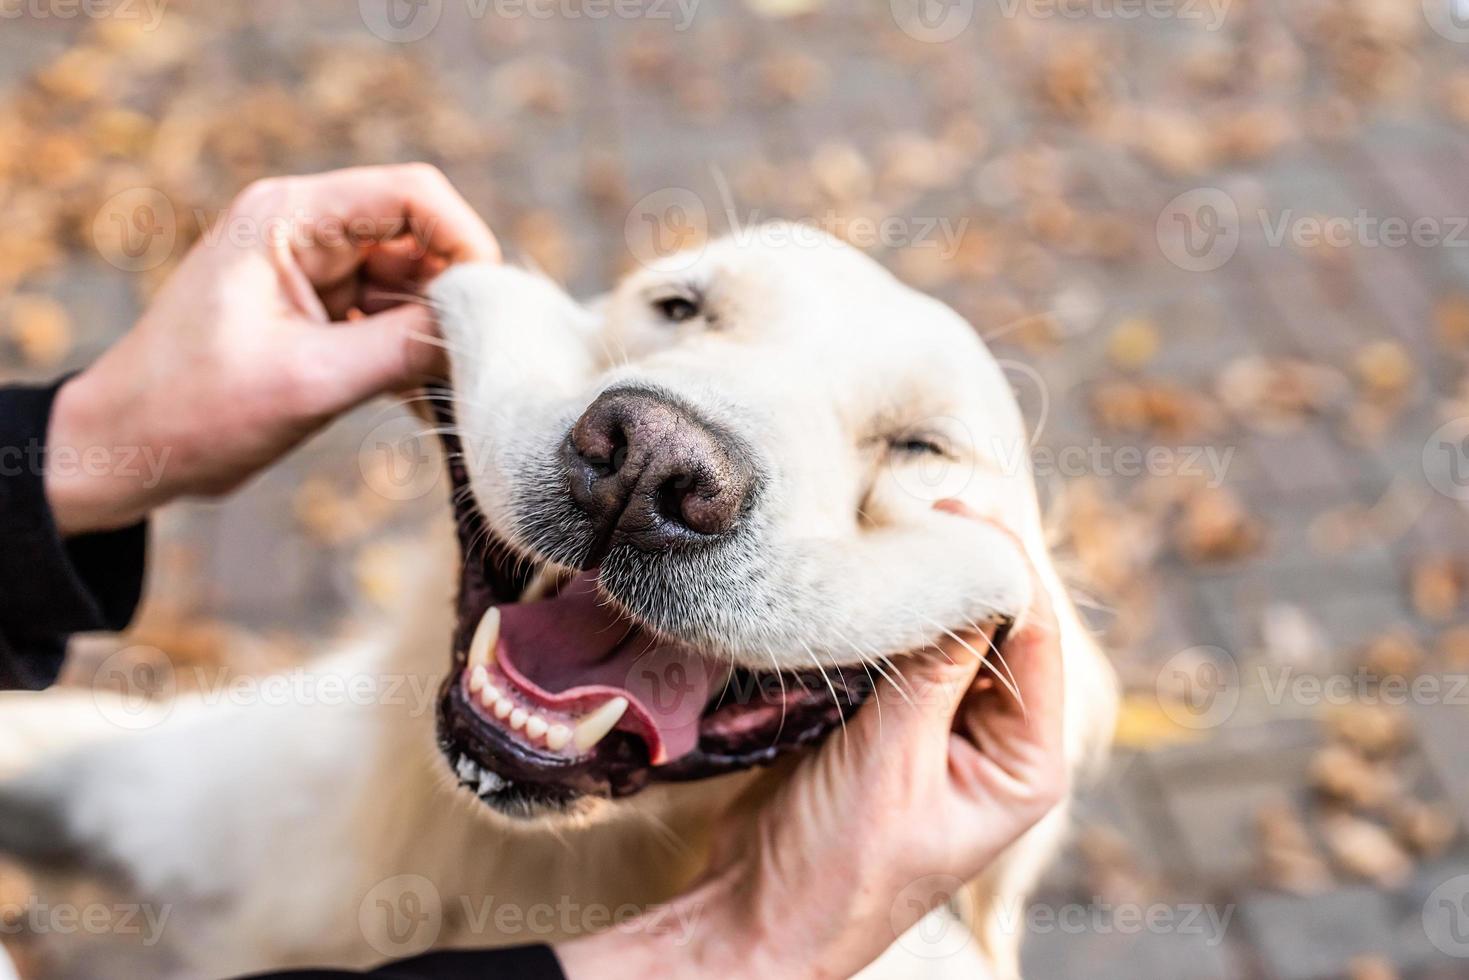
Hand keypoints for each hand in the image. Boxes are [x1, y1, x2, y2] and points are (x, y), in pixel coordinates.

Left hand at [45, 164, 497, 535]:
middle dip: (453, 298)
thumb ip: (402, 349)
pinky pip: (388, 317)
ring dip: (433, 335)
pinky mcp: (316, 310)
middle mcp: (305, 229)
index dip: (465, 241)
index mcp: (289, 216)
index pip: (412, 195)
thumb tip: (482, 331)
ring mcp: (311, 269)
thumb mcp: (310, 382)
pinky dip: (409, 354)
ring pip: (412, 283)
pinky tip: (418, 403)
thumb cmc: (193, 411)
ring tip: (443, 393)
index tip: (491, 308)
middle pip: (420, 238)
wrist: (125, 449)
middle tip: (472, 362)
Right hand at [557, 506, 1066, 978]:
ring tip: (896, 527)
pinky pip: (901, 649)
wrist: (758, 916)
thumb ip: (933, 666)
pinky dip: (886, 613)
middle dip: (966, 569)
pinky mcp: (888, 721)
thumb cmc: (838, 868)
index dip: (1006, 569)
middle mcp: (994, 742)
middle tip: (926, 504)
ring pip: (948, 631)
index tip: (963, 510)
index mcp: (1024, 765)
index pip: (1036, 641)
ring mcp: (940, 729)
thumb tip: (972, 568)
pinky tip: (865, 577)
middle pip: (999, 628)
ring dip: (923, 586)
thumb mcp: (892, 761)